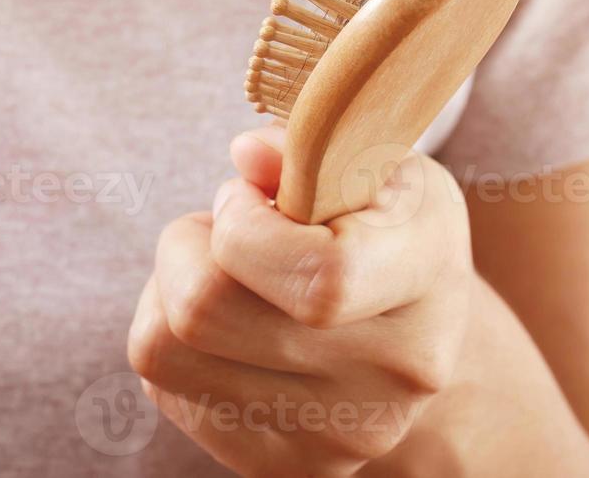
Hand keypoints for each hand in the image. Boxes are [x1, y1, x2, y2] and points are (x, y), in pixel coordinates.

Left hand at [127, 127, 471, 475]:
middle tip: (228, 227)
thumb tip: (248, 156)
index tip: (245, 198)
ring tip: (227, 274)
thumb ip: (308, 143)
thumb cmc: (374, 221)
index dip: (244, 227)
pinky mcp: (281, 464)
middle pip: (204, 310)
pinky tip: (229, 325)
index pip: (316, 280)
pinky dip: (172, 338)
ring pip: (163, 345)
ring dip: (170, 288)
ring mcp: (339, 435)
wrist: (411, 334)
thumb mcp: (363, 158)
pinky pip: (161, 383)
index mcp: (426, 277)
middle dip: (188, 245)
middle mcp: (394, 374)